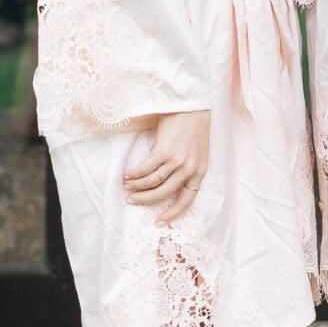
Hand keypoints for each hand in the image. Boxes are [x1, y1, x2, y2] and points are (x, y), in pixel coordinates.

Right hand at [124, 110, 210, 224]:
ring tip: (127, 185)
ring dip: (136, 186)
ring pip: (152, 182)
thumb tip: (165, 184)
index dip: (172, 214)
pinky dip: (134, 174)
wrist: (193, 105)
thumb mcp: (196, 152)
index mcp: (200, 172)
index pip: (187, 201)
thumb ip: (185, 168)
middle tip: (132, 200)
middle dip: (145, 199)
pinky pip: (145, 169)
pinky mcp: (165, 151)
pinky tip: (127, 174)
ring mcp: (178, 161)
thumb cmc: (193, 127)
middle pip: (163, 194)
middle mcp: (190, 169)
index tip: (158, 222)